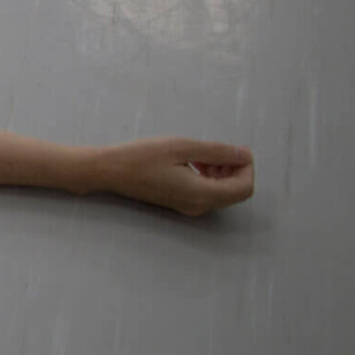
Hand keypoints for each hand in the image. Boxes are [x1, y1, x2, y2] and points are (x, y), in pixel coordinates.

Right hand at [95, 137, 254, 215]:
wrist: (109, 171)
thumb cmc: (142, 156)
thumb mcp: (182, 147)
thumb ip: (217, 152)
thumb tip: (245, 155)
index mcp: (202, 194)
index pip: (244, 187)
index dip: (245, 167)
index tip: (233, 149)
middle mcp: (200, 206)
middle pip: (236, 191)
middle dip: (234, 169)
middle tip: (216, 150)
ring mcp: (190, 207)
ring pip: (223, 192)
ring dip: (222, 171)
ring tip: (201, 154)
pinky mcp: (181, 203)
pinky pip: (208, 192)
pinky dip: (209, 177)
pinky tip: (192, 162)